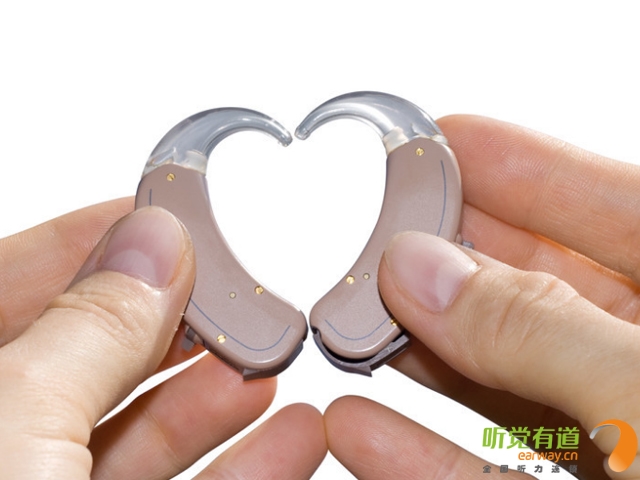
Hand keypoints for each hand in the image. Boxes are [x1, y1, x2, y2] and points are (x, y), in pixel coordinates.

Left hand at [0, 202, 325, 478]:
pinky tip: (290, 436)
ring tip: (269, 359)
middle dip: (166, 322)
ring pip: (133, 430)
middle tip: (227, 292)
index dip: (76, 244)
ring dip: (215, 395)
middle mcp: (2, 438)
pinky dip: (241, 468)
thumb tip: (152, 244)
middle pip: (83, 356)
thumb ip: (89, 333)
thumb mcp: (19, 427)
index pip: (4, 287)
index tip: (155, 219)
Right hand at [324, 115, 639, 478]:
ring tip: (351, 324)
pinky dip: (420, 454)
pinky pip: (488, 469)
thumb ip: (539, 328)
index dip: (525, 166)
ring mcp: (615, 434)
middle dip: (450, 261)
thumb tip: (421, 271)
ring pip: (500, 378)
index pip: (610, 205)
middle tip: (378, 236)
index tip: (446, 139)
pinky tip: (360, 428)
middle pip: (534, 288)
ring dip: (418, 355)